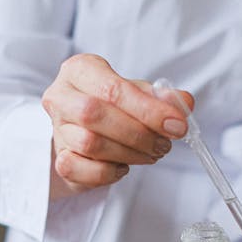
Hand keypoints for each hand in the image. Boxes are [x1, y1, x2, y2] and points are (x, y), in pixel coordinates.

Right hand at [41, 54, 193, 198]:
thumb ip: (162, 97)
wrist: (83, 132)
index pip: (113, 89)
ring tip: (151, 154)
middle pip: (95, 114)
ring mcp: (57, 129)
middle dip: (138, 133)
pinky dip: (108, 172)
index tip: (177, 125)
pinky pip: (80, 169)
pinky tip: (123, 167)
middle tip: (164, 144)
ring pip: (90, 144)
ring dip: (129, 153)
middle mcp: (61, 96)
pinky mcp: (58, 158)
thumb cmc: (112, 108)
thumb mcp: (138, 93)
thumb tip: (184, 103)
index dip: (148, 110)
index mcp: (80, 70)